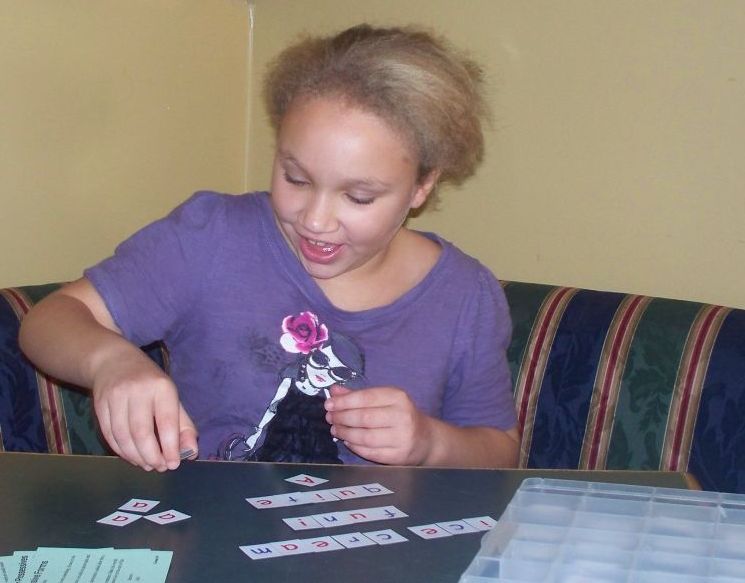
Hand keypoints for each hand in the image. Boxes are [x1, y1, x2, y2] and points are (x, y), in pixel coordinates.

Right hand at [91, 348, 197, 470]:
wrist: (114, 362)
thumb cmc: (150, 383)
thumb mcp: (172, 397)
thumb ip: (183, 426)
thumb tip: (191, 452)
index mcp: (161, 387)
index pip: (166, 422)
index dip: (170, 447)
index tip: (173, 464)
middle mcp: (137, 390)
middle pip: (141, 432)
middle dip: (151, 456)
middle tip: (159, 468)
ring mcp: (115, 397)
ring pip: (123, 437)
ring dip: (135, 457)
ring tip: (146, 465)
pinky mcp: (99, 405)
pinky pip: (110, 435)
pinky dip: (121, 451)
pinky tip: (131, 456)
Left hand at [324, 385, 433, 464]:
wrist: (426, 439)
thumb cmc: (400, 415)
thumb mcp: (383, 400)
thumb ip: (358, 395)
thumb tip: (333, 391)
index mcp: (398, 397)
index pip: (366, 398)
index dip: (344, 402)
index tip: (329, 404)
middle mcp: (402, 416)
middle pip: (364, 418)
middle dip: (342, 418)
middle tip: (330, 418)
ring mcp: (402, 438)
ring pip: (365, 437)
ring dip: (346, 433)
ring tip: (335, 430)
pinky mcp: (399, 456)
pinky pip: (370, 452)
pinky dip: (355, 447)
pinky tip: (348, 441)